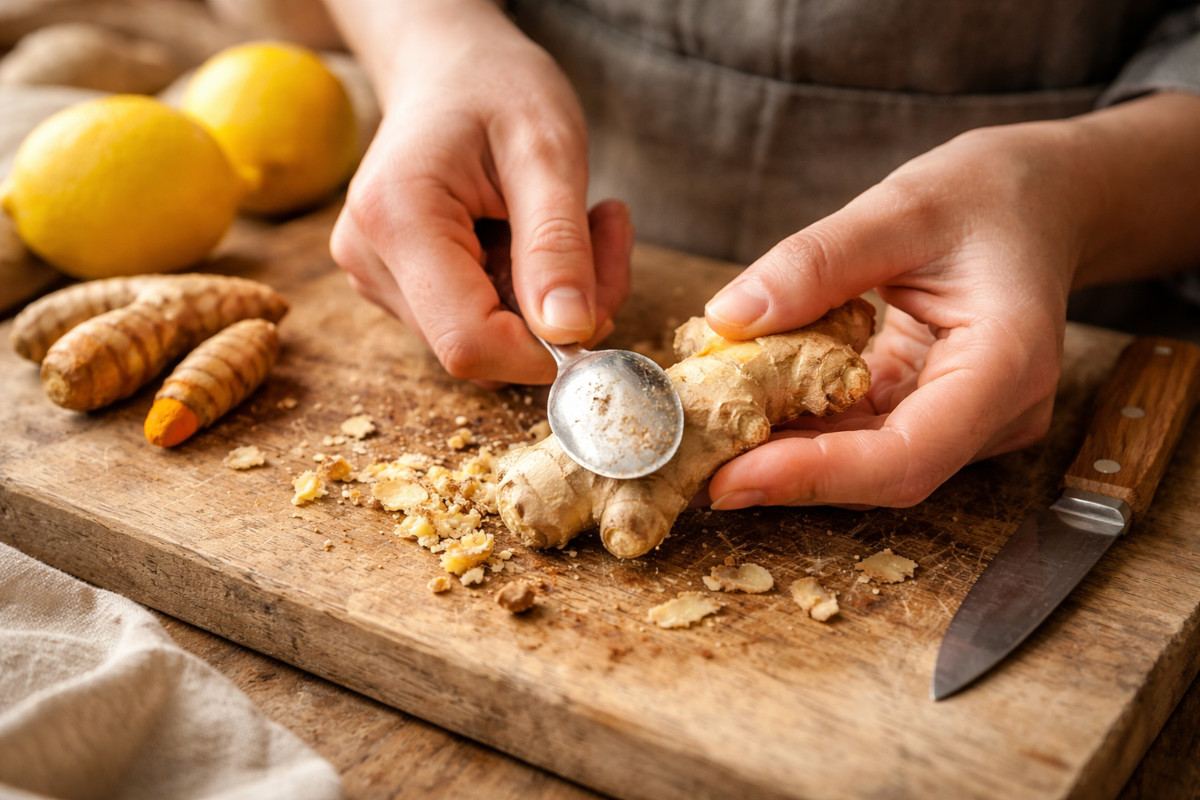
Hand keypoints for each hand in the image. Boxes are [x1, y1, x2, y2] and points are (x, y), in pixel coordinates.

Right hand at [326, 0, 632, 385]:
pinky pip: (479, 324)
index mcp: (396, 218)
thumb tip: (570, 333)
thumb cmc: (496, 87)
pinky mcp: (399, 285)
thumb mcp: (547, 148)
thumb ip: (557, 243)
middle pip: (480, 348)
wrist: (450, 65)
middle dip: (559, 318)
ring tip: (579, 223)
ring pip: (486, 344)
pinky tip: (541, 237)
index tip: (602, 302)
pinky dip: (529, 296)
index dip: (543, 350)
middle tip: (604, 236)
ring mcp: (378, 276)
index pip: (469, 342)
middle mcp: (371, 259)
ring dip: (550, 305)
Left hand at [702, 91, 1199, 509]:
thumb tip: (729, 316)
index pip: (907, 456)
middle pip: (881, 474)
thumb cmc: (991, 195)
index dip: (814, 477)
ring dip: (786, 454)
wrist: (1043, 201)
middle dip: (785, 474)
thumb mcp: (902, 207)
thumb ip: (816, 261)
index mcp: (1005, 367)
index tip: (730, 478)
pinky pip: (864, 433)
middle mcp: (993, 413)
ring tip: (706, 437)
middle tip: (693, 464)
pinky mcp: (935, 412)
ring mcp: (967, 421)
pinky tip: (747, 409)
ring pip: (866, 463)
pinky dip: (805, 426)